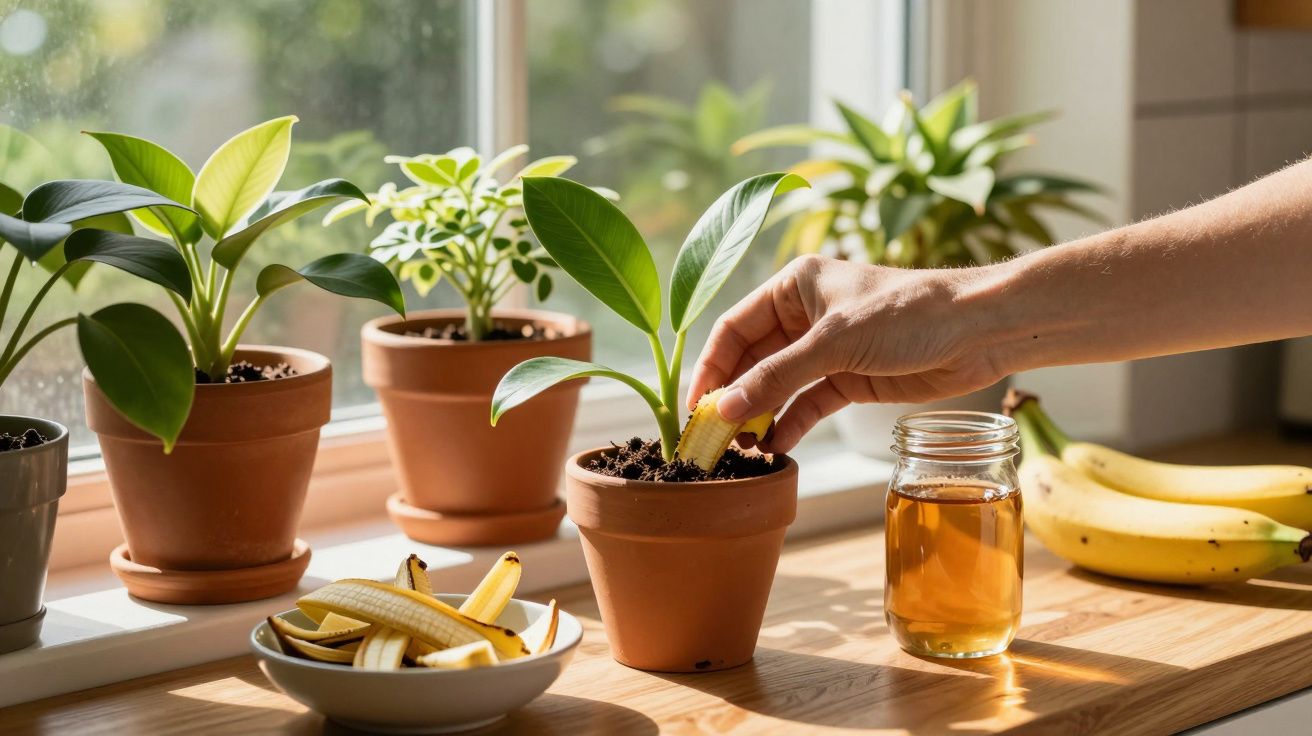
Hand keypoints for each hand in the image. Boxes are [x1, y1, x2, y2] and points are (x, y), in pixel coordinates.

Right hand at [687, 255, 1004, 452]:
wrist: (979, 331)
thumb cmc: (909, 314)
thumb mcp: (835, 342)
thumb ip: (778, 376)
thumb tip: (726, 410)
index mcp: (794, 286)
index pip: (734, 328)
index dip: (712, 367)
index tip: (695, 407)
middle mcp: (805, 315)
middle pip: (752, 360)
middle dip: (734, 397)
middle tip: (712, 437)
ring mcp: (827, 350)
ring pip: (778, 386)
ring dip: (760, 416)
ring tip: (741, 450)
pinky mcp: (850, 379)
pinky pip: (808, 404)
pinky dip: (791, 425)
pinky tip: (776, 448)